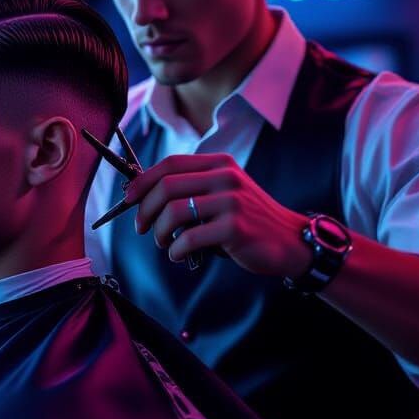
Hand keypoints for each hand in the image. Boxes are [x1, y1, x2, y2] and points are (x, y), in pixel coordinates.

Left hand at [126, 154, 309, 279]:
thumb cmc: (249, 220)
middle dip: (145, 209)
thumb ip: (194, 189)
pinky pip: (189, 238)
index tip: (129, 198)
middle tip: (141, 227)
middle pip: (166, 186)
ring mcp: (231, 201)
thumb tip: (146, 196)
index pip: (170, 164)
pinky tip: (178, 254)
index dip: (143, 181)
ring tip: (162, 243)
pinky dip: (175, 250)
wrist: (290, 241)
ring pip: (174, 212)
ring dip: (159, 232)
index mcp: (219, 164)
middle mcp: (225, 177)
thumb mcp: (225, 193)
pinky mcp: (234, 228)